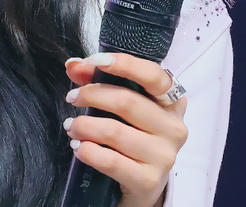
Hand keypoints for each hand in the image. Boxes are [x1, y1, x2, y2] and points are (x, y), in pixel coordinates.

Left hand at [63, 53, 187, 206]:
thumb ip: (98, 80)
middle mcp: (173, 127)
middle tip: (72, 97)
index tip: (94, 61)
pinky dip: (89, 152)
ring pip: (115, 131)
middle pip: (127, 101)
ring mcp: (164, 156)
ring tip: (71, 126)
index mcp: (172, 102)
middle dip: (91, 95)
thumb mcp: (121, 105)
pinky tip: (79, 148)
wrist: (142, 183)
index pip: (153, 75)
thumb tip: (74, 65)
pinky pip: (112, 162)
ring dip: (84, 125)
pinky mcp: (150, 181)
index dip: (124, 64)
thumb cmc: (132, 135)